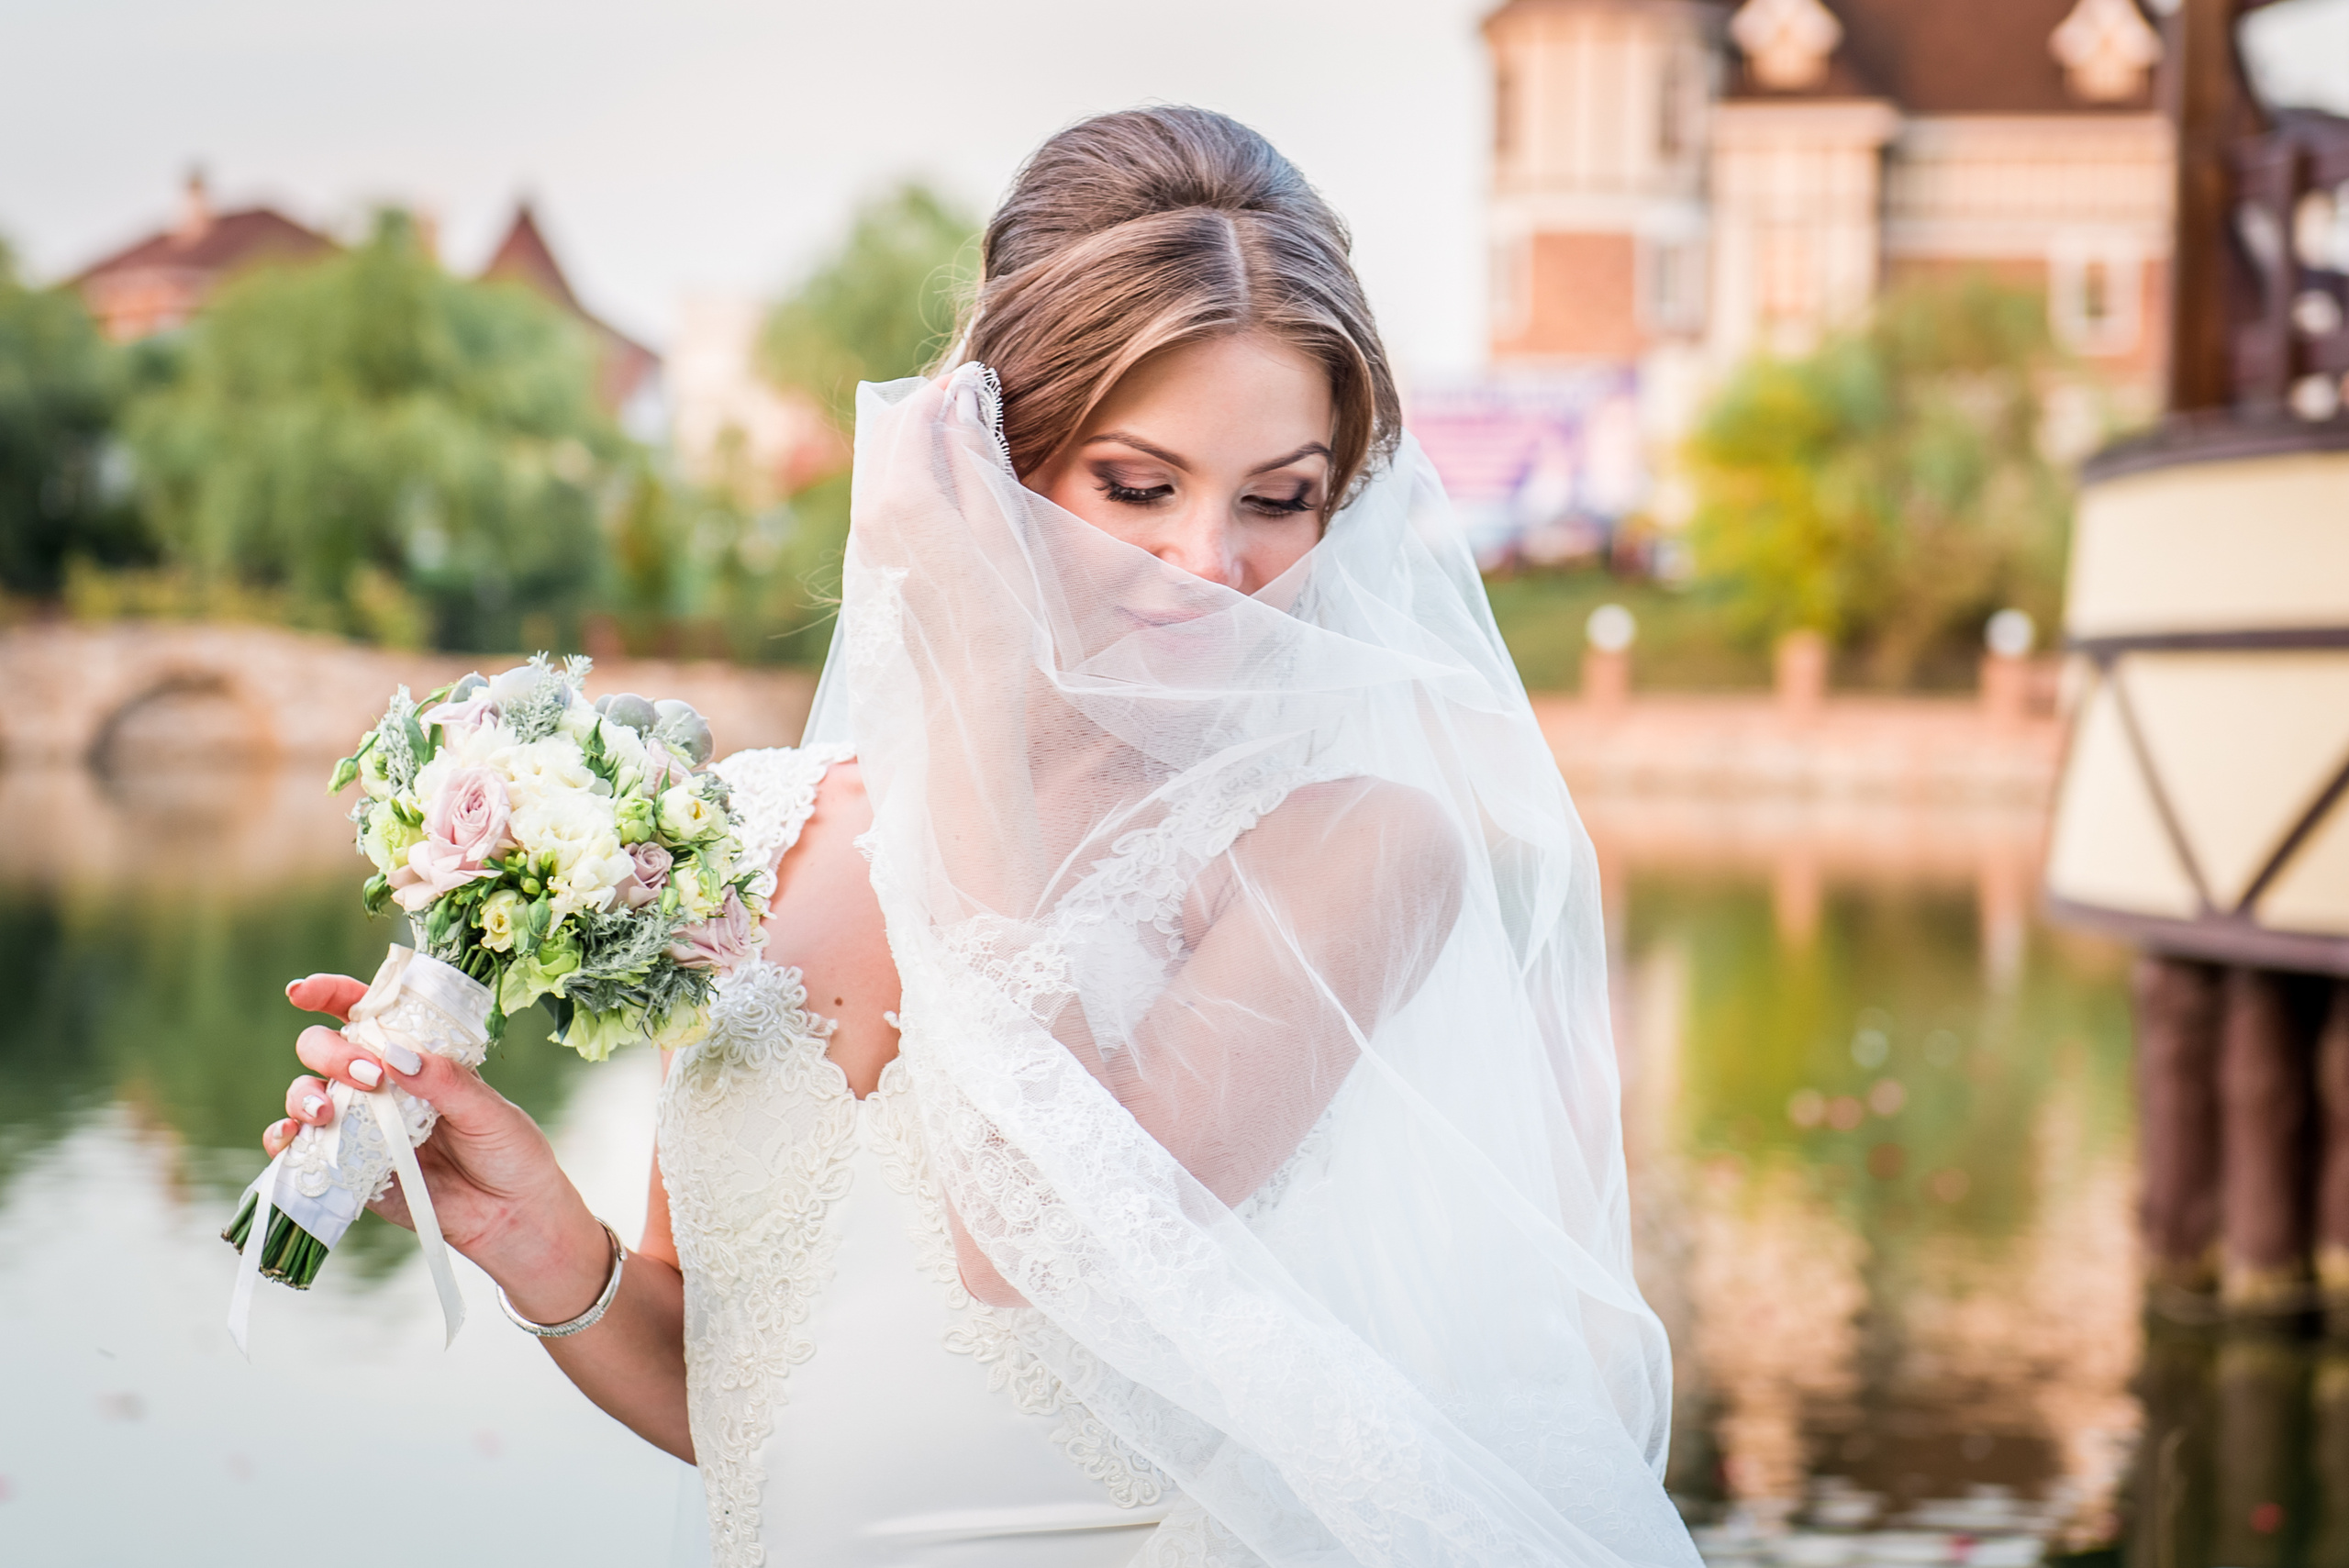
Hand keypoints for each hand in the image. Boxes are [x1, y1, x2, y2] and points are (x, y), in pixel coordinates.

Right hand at [265, 973, 607, 1317]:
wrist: (512, 1219)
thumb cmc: (510, 1153)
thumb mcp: (490, 1111)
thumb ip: (447, 1082)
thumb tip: (397, 1055)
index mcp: (417, 1056)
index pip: (367, 1013)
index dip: (330, 993)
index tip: (304, 992)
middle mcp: (381, 1085)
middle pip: (325, 1049)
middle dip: (331, 1053)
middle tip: (368, 1077)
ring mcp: (361, 1126)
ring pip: (306, 1094)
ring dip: (303, 1095)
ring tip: (326, 1113)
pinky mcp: (349, 1169)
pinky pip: (302, 1150)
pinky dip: (284, 1141)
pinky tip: (291, 1139)